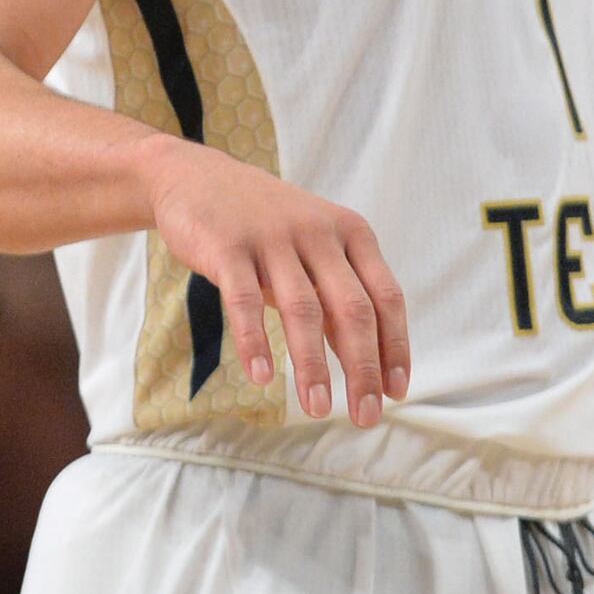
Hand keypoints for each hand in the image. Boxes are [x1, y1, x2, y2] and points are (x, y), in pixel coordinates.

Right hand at [140, 143, 410, 428]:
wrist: (198, 177)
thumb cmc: (267, 226)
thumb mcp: (314, 251)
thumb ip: (338, 300)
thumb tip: (368, 367)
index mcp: (351, 233)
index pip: (386, 297)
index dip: (394, 347)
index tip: (396, 392)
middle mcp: (318, 232)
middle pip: (352, 309)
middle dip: (362, 368)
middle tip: (365, 416)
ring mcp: (272, 237)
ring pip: (302, 308)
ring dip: (312, 364)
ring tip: (317, 409)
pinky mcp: (227, 246)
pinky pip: (243, 300)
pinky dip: (255, 341)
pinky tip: (263, 377)